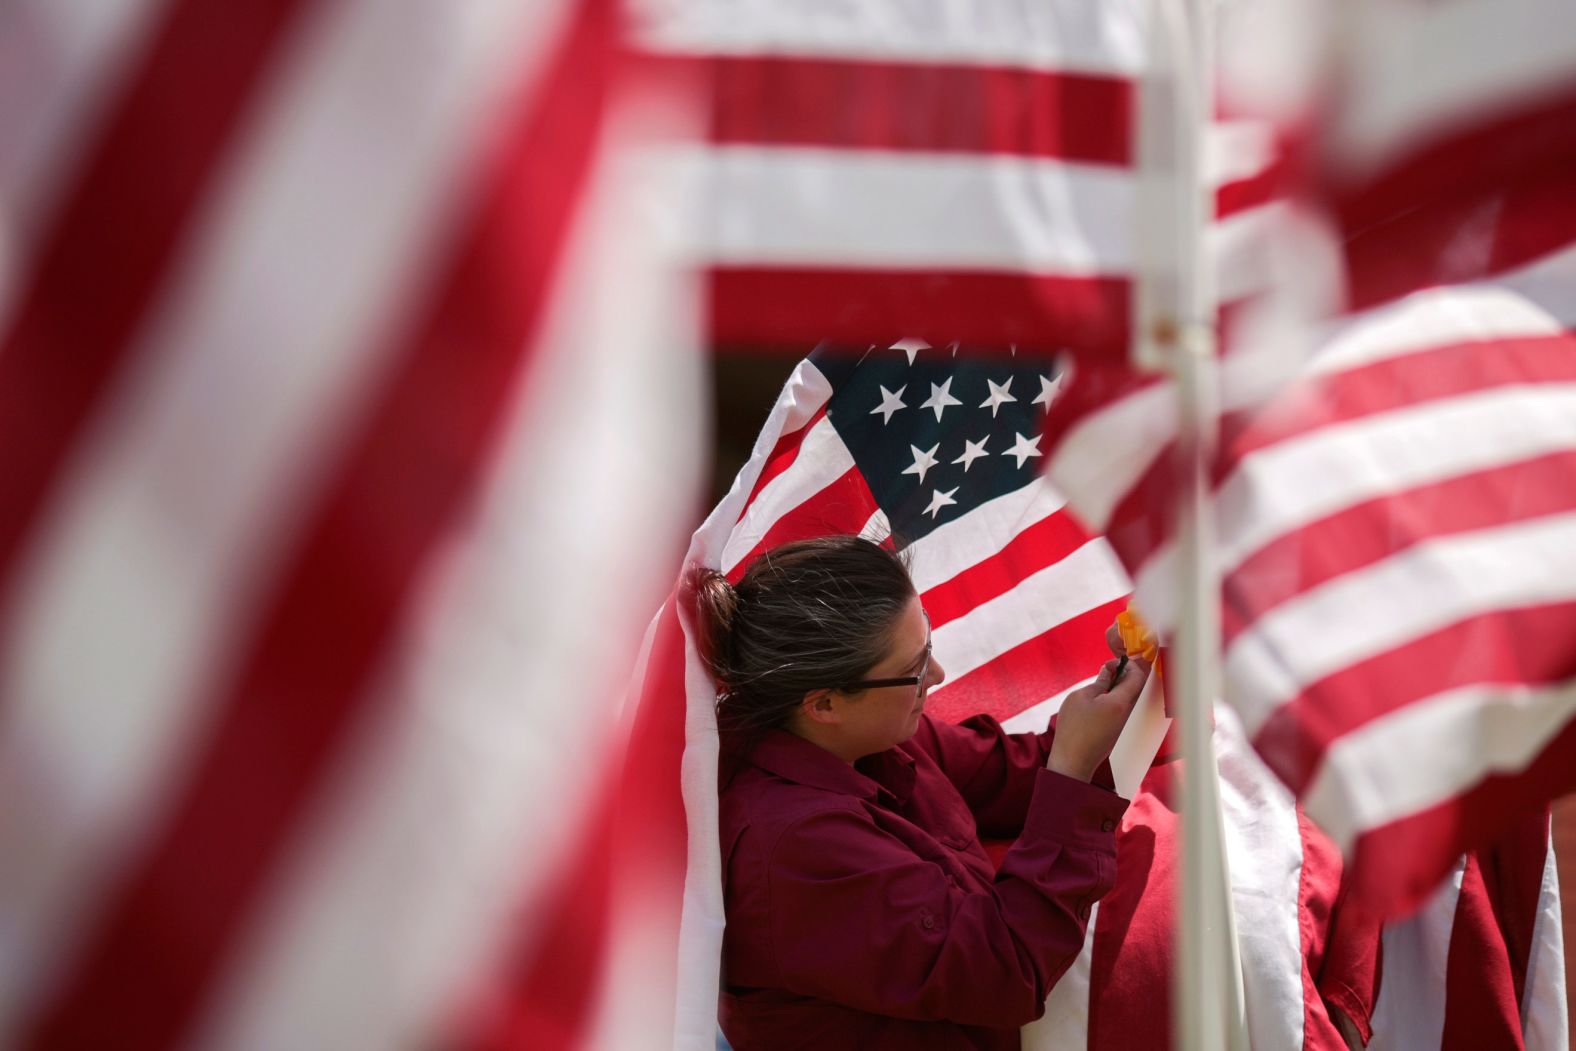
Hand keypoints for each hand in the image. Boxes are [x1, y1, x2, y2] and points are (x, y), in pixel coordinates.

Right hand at [1046, 649, 1150, 782]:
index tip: (1111, 662)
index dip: (1127, 664)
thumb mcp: (1081, 697)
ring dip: (1118, 686)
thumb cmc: (1074, 728)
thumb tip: (1109, 672)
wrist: (1074, 760)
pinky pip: (1123, 707)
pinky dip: (1115, 698)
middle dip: (1124, 674)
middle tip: (1106, 670)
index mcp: (1121, 702)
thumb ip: (1099, 682)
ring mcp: (1124, 722)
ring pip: (1129, 697)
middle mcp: (1128, 712)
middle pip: (1135, 686)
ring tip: (1100, 684)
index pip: (1137, 676)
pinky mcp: (1118, 729)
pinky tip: (1098, 699)